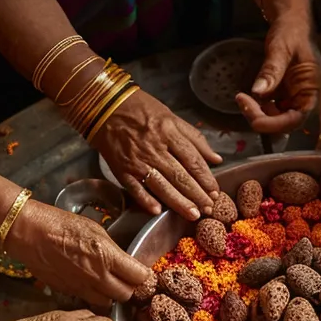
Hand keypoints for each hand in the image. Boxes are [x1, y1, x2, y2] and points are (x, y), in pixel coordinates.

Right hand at [5, 201, 152, 305]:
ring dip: (112, 295)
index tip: (142, 272)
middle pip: (126, 295)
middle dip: (130, 287)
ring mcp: (81, 287)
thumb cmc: (60, 224)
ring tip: (108, 282)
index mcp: (106, 256)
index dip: (143, 275)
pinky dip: (93, 295)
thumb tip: (126, 263)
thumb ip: (113, 251)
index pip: (139, 277)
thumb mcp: (95, 230)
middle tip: (127, 278)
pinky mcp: (68, 293)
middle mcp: (96, 276)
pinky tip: (90, 283)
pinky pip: (88, 300)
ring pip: (108, 303)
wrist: (29, 233)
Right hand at [93, 89, 222, 217]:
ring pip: (162, 185)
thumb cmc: (140, 109)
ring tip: (193, 214)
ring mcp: (137, 161)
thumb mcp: (172, 117)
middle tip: (210, 209)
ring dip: (179, 202)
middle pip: (181, 176)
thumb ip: (195, 138)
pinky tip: (157, 212)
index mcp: (169, 133)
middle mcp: (155, 149)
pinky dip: (145, 200)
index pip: (193, 161)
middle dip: (197, 195)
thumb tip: (216, 158)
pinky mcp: (121, 169)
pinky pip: (135, 188)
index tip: (215, 191)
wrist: (105, 106)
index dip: (206, 178)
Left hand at [237, 18, 320, 132]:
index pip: (296, 118)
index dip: (275, 124)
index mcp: (311, 90)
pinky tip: (247, 97)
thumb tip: (257, 92)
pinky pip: (270, 108)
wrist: (291, 21)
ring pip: (275, 118)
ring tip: (243, 98)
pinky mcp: (283, 94)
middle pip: (284, 122)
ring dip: (258, 113)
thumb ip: (271, 71)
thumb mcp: (281, 49)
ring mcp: (293, 96)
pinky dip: (257, 107)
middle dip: (262, 118)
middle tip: (243, 101)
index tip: (254, 120)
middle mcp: (304, 97)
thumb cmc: (292, 31)